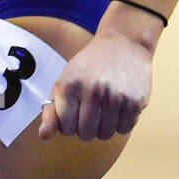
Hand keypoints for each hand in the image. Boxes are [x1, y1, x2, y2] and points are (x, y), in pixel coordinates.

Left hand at [38, 29, 152, 141]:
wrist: (124, 43)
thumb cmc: (91, 64)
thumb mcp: (65, 80)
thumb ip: (52, 110)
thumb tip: (44, 135)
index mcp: (70, 86)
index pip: (66, 128)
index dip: (70, 123)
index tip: (75, 110)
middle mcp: (92, 91)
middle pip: (86, 134)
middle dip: (87, 126)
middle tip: (91, 108)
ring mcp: (115, 97)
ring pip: (105, 134)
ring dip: (104, 126)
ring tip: (106, 106)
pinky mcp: (135, 102)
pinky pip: (124, 129)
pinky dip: (121, 122)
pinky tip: (119, 105)